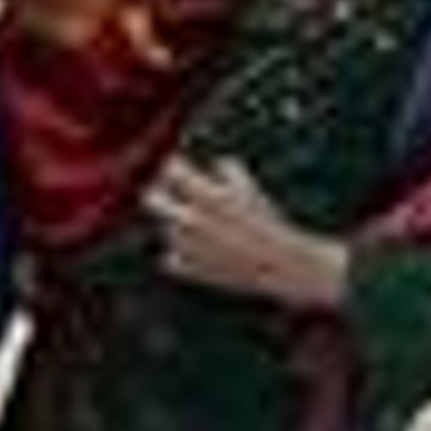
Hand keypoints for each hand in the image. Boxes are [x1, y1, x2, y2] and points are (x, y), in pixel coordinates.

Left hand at [145, 157, 347, 308]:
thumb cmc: (266, 222)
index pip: (170, 169)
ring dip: (179, 227)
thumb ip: (229, 170)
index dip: (174, 167)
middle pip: (151, 198)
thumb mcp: (250, 190)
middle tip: (171, 197)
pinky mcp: (190, 269)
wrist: (280, 265)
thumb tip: (216, 162)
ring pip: (167, 228)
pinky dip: (182, 255)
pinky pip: (171, 257)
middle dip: (159, 195)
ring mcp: (188, 245)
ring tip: (207, 231)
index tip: (180, 170)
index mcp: (206, 194)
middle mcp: (191, 218)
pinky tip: (203, 252)